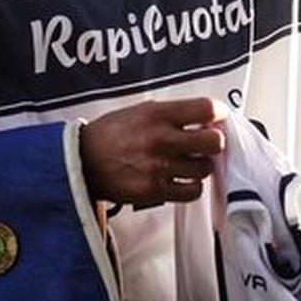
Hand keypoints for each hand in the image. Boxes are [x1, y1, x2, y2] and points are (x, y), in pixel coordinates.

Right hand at [79, 96, 226, 205]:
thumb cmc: (110, 134)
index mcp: (157, 114)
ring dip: (201, 165)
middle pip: (213, 142)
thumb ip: (172, 113)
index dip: (218, 113)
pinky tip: (182, 179)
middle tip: (207, 143)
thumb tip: (205, 116)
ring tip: (189, 162)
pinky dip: (192, 186)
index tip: (217, 117)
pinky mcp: (155, 190)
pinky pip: (192, 191)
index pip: (206, 109)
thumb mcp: (140, 110)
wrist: (82, 161)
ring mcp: (159, 167)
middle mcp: (161, 139)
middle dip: (214, 142)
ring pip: (204, 168)